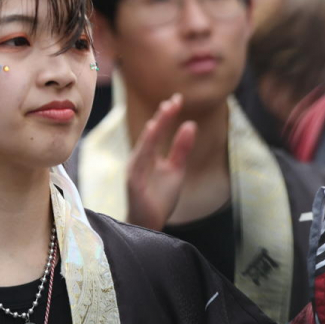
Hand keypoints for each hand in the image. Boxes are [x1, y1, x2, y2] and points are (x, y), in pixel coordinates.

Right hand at [125, 93, 197, 230]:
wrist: (149, 224)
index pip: (159, 131)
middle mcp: (140, 158)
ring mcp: (135, 169)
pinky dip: (146, 145)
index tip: (178, 99)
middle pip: (152, 133)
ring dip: (155, 127)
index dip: (168, 115)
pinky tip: (152, 132)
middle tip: (174, 101)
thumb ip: (181, 148)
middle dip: (163, 117)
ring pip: (145, 144)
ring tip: (165, 112)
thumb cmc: (159, 198)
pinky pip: (140, 160)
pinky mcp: (134, 181)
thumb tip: (190, 124)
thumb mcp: (176, 169)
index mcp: (149, 155)